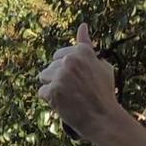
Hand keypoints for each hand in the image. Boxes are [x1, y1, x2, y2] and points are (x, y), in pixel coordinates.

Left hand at [38, 26, 126, 143]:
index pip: (59, 55)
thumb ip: (88, 46)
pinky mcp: (52, 91)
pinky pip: (41, 92)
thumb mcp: (101, 66)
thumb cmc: (104, 94)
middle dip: (58, 78)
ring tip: (68, 97)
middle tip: (73, 91)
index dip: (66, 70)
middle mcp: (70, 60)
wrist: (103, 118)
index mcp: (81, 51)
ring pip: (43, 77)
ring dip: (52, 88)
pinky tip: (63, 104)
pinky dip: (50, 101)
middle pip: (50, 66)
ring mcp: (60, 75)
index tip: (77, 81)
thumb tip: (82, 26)